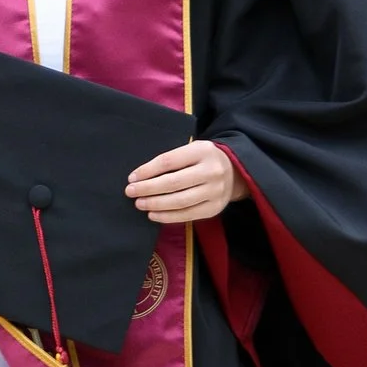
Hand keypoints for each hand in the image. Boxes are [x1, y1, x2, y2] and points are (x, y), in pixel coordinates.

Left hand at [125, 139, 240, 226]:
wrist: (236, 171)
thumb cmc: (204, 159)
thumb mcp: (192, 150)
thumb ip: (172, 160)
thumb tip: (141, 176)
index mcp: (202, 151)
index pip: (169, 161)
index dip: (148, 170)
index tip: (132, 177)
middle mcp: (211, 171)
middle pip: (173, 182)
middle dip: (148, 188)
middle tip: (130, 192)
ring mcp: (214, 191)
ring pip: (180, 201)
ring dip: (156, 204)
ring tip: (139, 204)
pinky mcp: (214, 208)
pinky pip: (188, 215)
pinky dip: (168, 216)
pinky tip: (153, 214)